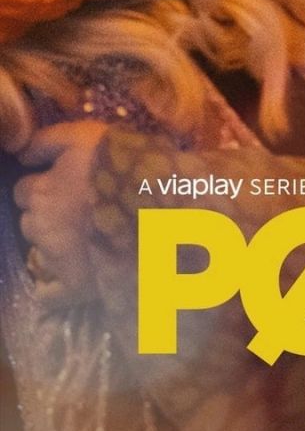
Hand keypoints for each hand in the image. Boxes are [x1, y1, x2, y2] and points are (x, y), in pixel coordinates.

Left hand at [14, 120, 108, 305]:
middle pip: (30, 222)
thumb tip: (21, 153)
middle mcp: (40, 225)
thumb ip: (48, 140)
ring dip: (54, 246)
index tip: (64, 184)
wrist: (157, 202)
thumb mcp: (84, 135)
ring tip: (85, 238)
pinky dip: (55, 287)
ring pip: (39, 253)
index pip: (23, 189)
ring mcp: (55, 257)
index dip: (43, 185)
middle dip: (48, 217)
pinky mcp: (73, 285)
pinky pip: (48, 294)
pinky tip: (73, 274)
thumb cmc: (120, 161)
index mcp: (40, 191)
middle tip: (78, 211)